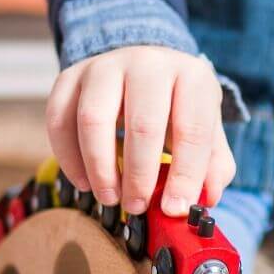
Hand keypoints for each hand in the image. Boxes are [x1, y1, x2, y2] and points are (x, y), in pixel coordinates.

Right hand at [45, 46, 235, 216]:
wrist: (146, 68)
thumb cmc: (180, 107)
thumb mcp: (209, 130)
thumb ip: (214, 166)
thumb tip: (206, 198)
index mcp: (193, 77)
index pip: (193, 130)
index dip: (185, 175)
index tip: (175, 208)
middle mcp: (149, 64)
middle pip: (142, 125)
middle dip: (139, 176)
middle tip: (138, 206)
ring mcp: (106, 66)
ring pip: (93, 120)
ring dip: (100, 168)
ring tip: (111, 197)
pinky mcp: (71, 75)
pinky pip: (59, 118)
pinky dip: (69, 157)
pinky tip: (85, 182)